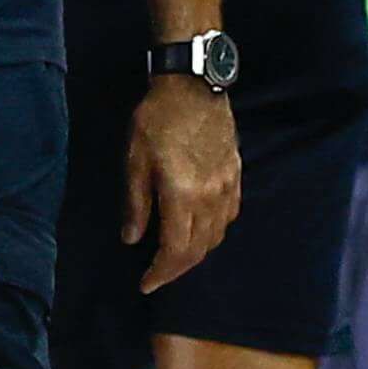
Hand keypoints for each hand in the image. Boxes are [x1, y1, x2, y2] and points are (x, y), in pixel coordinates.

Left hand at [123, 75, 240, 291]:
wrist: (192, 85)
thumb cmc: (156, 120)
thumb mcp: (135, 161)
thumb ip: (136, 205)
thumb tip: (132, 240)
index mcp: (182, 196)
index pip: (175, 251)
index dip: (161, 273)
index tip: (145, 284)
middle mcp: (209, 198)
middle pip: (198, 250)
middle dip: (176, 269)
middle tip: (157, 275)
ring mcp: (227, 187)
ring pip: (217, 236)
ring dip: (196, 253)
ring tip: (176, 256)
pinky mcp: (235, 175)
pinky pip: (230, 216)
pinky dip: (215, 232)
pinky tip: (202, 229)